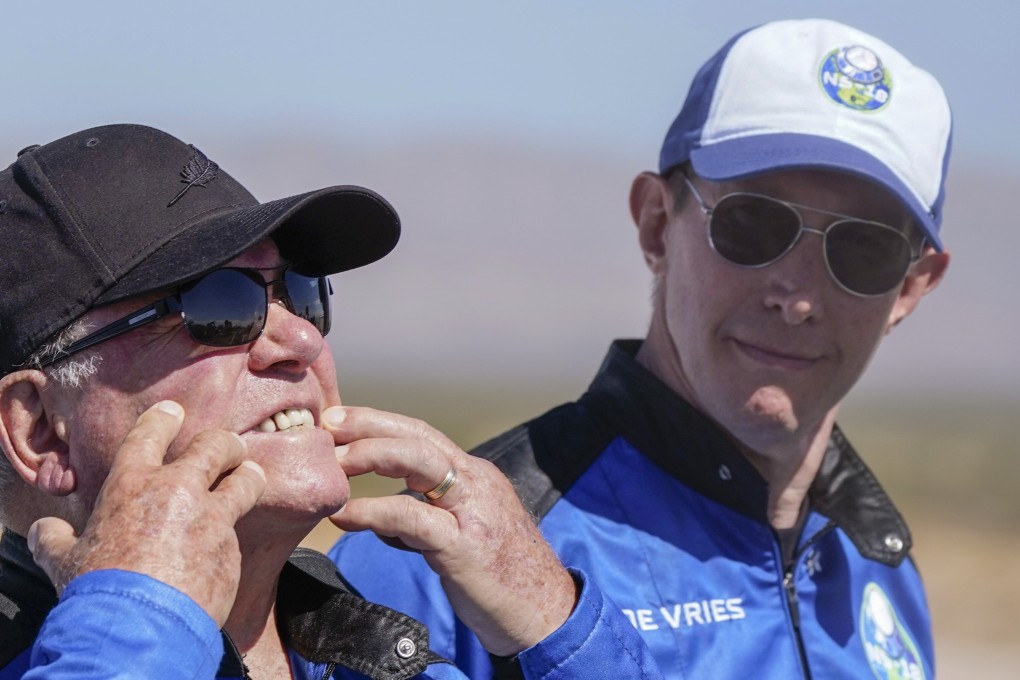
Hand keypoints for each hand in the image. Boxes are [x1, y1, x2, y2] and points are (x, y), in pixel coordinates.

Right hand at [27, 400, 266, 626]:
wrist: (136, 627)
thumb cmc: (96, 591)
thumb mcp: (64, 561)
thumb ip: (55, 540)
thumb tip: (41, 532)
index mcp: (131, 485)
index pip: (150, 435)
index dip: (164, 419)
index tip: (174, 412)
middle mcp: (176, 491)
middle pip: (215, 446)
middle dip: (226, 443)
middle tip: (230, 448)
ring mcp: (210, 517)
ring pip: (245, 479)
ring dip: (249, 475)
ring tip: (250, 475)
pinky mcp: (231, 548)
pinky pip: (237, 533)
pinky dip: (231, 537)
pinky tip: (224, 550)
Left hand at [324, 406, 576, 656]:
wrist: (546, 613)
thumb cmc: (503, 577)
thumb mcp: (464, 530)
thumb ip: (430, 512)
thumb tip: (386, 507)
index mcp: (475, 477)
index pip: (423, 436)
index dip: (380, 423)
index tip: (341, 421)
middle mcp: (476, 482)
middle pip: (419, 435)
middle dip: (371, 423)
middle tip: (328, 422)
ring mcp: (473, 511)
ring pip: (420, 462)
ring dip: (371, 454)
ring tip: (333, 462)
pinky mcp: (465, 546)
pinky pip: (412, 517)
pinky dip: (374, 511)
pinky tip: (345, 515)